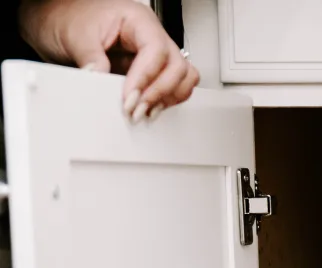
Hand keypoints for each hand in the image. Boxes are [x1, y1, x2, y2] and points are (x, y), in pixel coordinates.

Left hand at [19, 0, 199, 121]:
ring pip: (183, 77)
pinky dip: (167, 100)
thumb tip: (104, 85)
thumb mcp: (75, 36)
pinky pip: (173, 86)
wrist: (53, 21)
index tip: (130, 98)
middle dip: (160, 92)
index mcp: (137, 19)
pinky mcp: (149, 70)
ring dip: (169, 97)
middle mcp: (150, 34)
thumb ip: (92, 60)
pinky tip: (151, 108)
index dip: (147, 78)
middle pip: (177, 66)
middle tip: (137, 109)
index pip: (156, 50)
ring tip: (146, 111)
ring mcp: (153, 53)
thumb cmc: (65, 17)